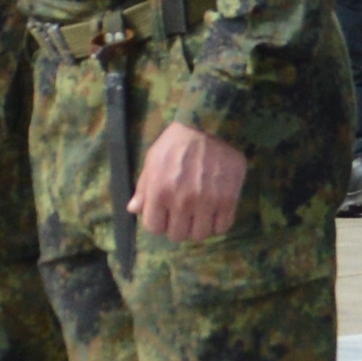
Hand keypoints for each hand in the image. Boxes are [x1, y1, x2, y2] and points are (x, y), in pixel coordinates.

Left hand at [134, 118, 246, 240]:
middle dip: (178, 226)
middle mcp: (181, 201)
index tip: (164, 215)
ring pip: (200, 235)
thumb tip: (134, 209)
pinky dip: (218, 223)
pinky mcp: (228, 200)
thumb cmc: (177, 141)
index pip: (154, 228)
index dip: (158, 223)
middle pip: (177, 235)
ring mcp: (206, 202)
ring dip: (198, 227)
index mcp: (159, 191)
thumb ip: (143, 187)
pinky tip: (215, 211)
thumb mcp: (153, 160)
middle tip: (183, 214)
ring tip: (200, 214)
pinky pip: (222, 227)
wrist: (211, 124)